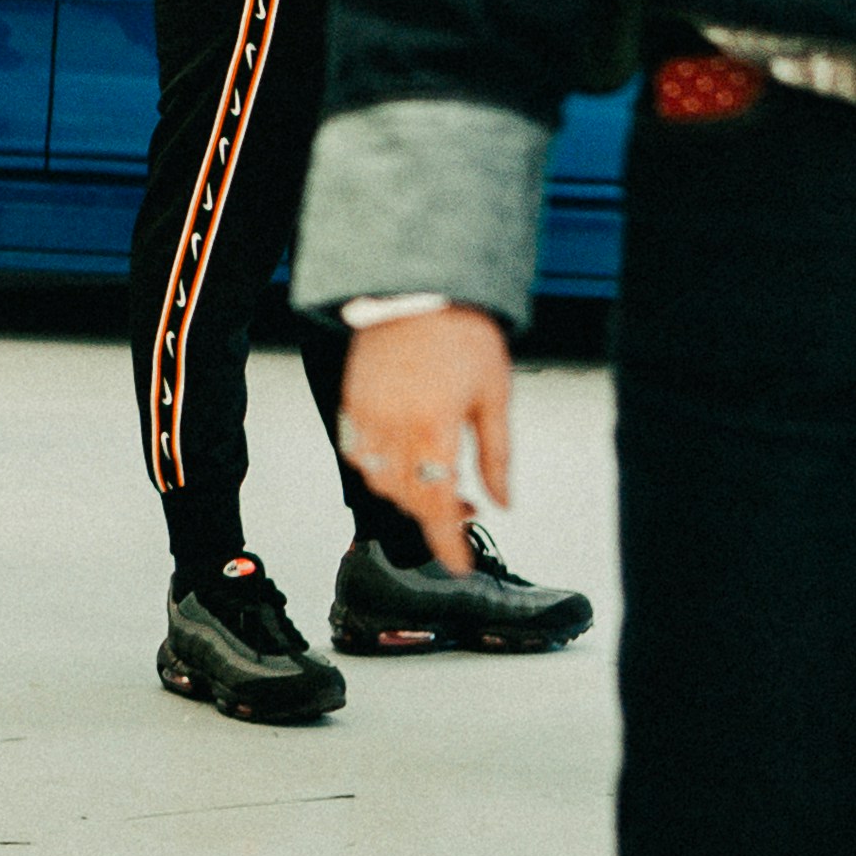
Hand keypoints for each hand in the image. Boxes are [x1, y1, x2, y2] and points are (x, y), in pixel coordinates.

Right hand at [338, 304, 510, 573]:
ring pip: (380, 481)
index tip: (460, 563)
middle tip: (467, 509)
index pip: (439, 505)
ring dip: (408, 494)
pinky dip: (381, 469)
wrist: (418, 291)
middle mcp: (394, 427)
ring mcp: (368, 415)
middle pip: (409, 498)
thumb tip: (503, 501)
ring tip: (437, 481)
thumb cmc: (462, 336)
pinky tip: (405, 458)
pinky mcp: (352, 402)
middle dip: (436, 515)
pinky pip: (359, 454)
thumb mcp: (494, 396)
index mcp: (435, 428)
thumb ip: (496, 455)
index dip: (448, 542)